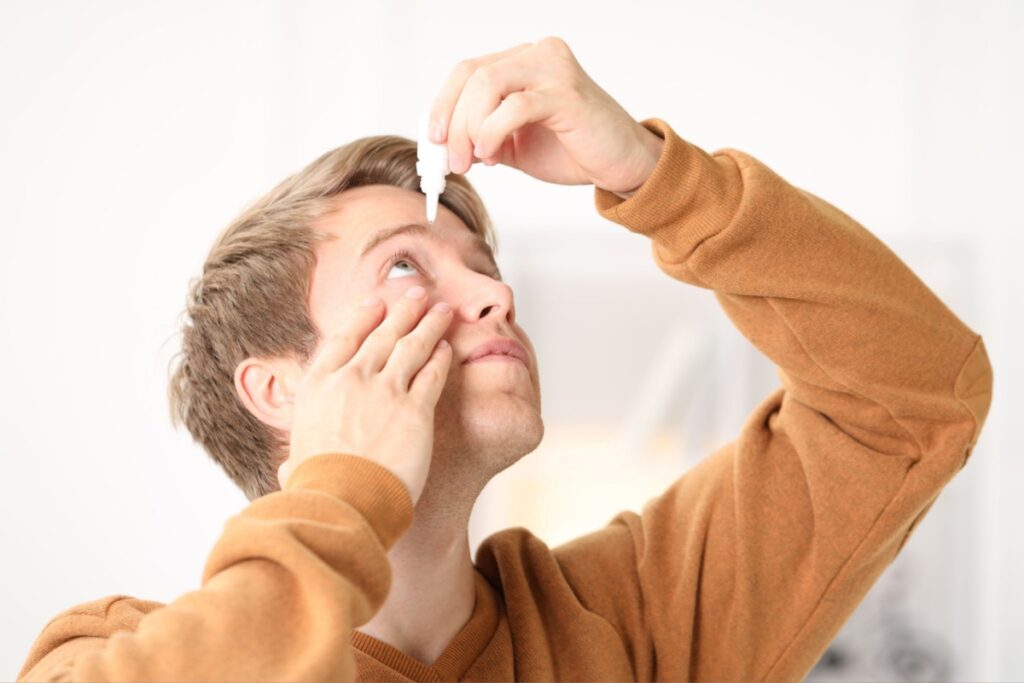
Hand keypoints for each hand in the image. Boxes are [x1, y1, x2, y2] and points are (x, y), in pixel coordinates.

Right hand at [280, 286, 454, 503]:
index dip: (363, 318)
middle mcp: (350, 380)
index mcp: (318, 386)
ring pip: (412, 346)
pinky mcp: (415, 408)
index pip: (343, 340)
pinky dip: (441, 358)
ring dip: (429, 324)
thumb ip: (296, 457)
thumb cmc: (317, 488)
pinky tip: (448, 348)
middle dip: (403, 311)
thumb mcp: (296, 462)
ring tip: (442, 311)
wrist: (343, 499)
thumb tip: (287, 473)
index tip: (375, 304)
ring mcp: (384, 391)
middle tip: (417, 295)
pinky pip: (432, 374)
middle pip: (382, 335)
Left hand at [428, 37, 663, 194]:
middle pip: (472, 75)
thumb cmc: (574, 150)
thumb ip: (483, 136)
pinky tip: (492, 155)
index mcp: (524, 61)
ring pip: (487, 84)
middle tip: (453, 162)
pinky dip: (492, 132)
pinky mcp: (566, 93)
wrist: (623, 164)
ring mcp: (553, 69)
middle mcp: (538, 54)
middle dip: (453, 122)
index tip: (434, 141)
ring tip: (473, 161)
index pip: (468, 71)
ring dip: (469, 128)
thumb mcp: (515, 144)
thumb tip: (445, 146)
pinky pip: (514, 106)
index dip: (443, 105)